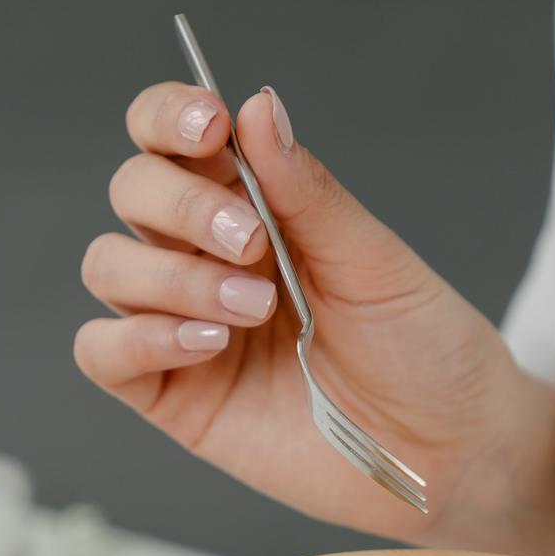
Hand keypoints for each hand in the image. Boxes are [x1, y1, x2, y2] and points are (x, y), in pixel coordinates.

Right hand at [74, 82, 554, 555]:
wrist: (451, 451)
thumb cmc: (426, 351)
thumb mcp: (374, 260)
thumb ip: (307, 190)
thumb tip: (258, 104)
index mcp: (257, 207)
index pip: (175, 138)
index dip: (172, 115)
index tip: (209, 126)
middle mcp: (208, 258)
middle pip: (132, 190)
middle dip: (182, 205)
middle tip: (252, 243)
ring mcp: (183, 325)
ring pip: (110, 265)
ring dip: (173, 276)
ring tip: (252, 308)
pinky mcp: (173, 396)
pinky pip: (103, 351)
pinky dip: (141, 336)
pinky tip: (209, 345)